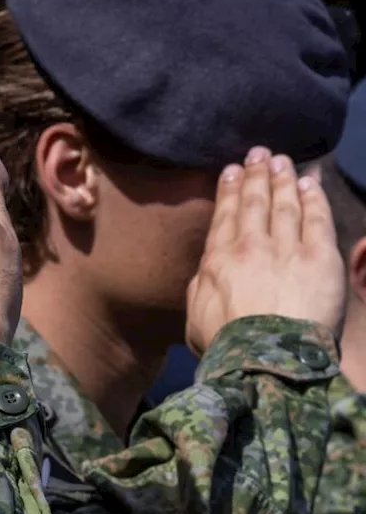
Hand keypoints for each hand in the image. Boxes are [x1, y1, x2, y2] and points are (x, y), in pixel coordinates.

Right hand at [186, 148, 344, 353]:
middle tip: (259, 153)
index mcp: (217, 262)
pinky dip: (313, 198)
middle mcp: (250, 247)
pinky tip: (310, 183)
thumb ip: (199, 289)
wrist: (266, 359)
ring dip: (283, 179)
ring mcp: (286, 250)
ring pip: (284, 205)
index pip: (224, 217)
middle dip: (256, 175)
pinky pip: (316, 220)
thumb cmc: (226, 348)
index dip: (229, 190)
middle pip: (254, 203)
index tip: (232, 170)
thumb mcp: (194, 318)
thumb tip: (205, 272)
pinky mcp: (319, 259)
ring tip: (282, 160)